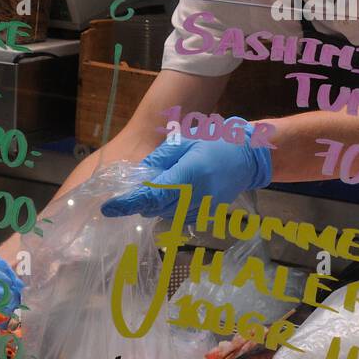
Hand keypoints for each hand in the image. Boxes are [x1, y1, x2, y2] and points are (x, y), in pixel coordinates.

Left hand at [101, 116, 271, 220]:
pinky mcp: (206, 214)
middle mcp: (195, 196)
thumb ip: (161, 159)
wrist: (249, 157)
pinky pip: (178, 216)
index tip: (109, 208)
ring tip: (164, 184)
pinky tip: (178, 191)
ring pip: (165, 214)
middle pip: (155, 208)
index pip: (152, 195)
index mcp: (188, 175)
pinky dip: (170, 207)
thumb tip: (140, 175)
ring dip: (157, 204)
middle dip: (143, 200)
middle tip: (140, 186)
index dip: (129, 203)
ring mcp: (202, 208)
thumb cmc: (216, 142)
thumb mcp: (185, 142)